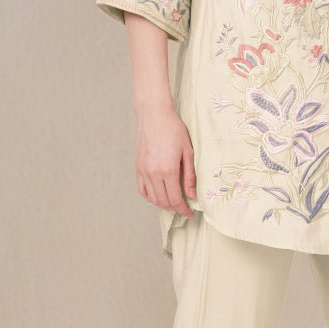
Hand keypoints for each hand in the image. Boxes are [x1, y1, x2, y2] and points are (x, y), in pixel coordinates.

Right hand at [134, 102, 196, 216]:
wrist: (154, 115)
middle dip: (175, 208)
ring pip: (152, 198)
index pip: (175, 199)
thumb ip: (189, 176)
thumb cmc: (174, 129)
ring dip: (163, 204)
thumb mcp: (188, 152)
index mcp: (168, 170)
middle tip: (184, 208)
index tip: (190, 212)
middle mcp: (153, 173)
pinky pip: (142, 190)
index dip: (183, 209)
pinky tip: (158, 196)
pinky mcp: (137, 168)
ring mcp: (143, 171)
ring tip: (173, 202)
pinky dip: (150, 197)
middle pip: (163, 202)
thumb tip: (191, 195)